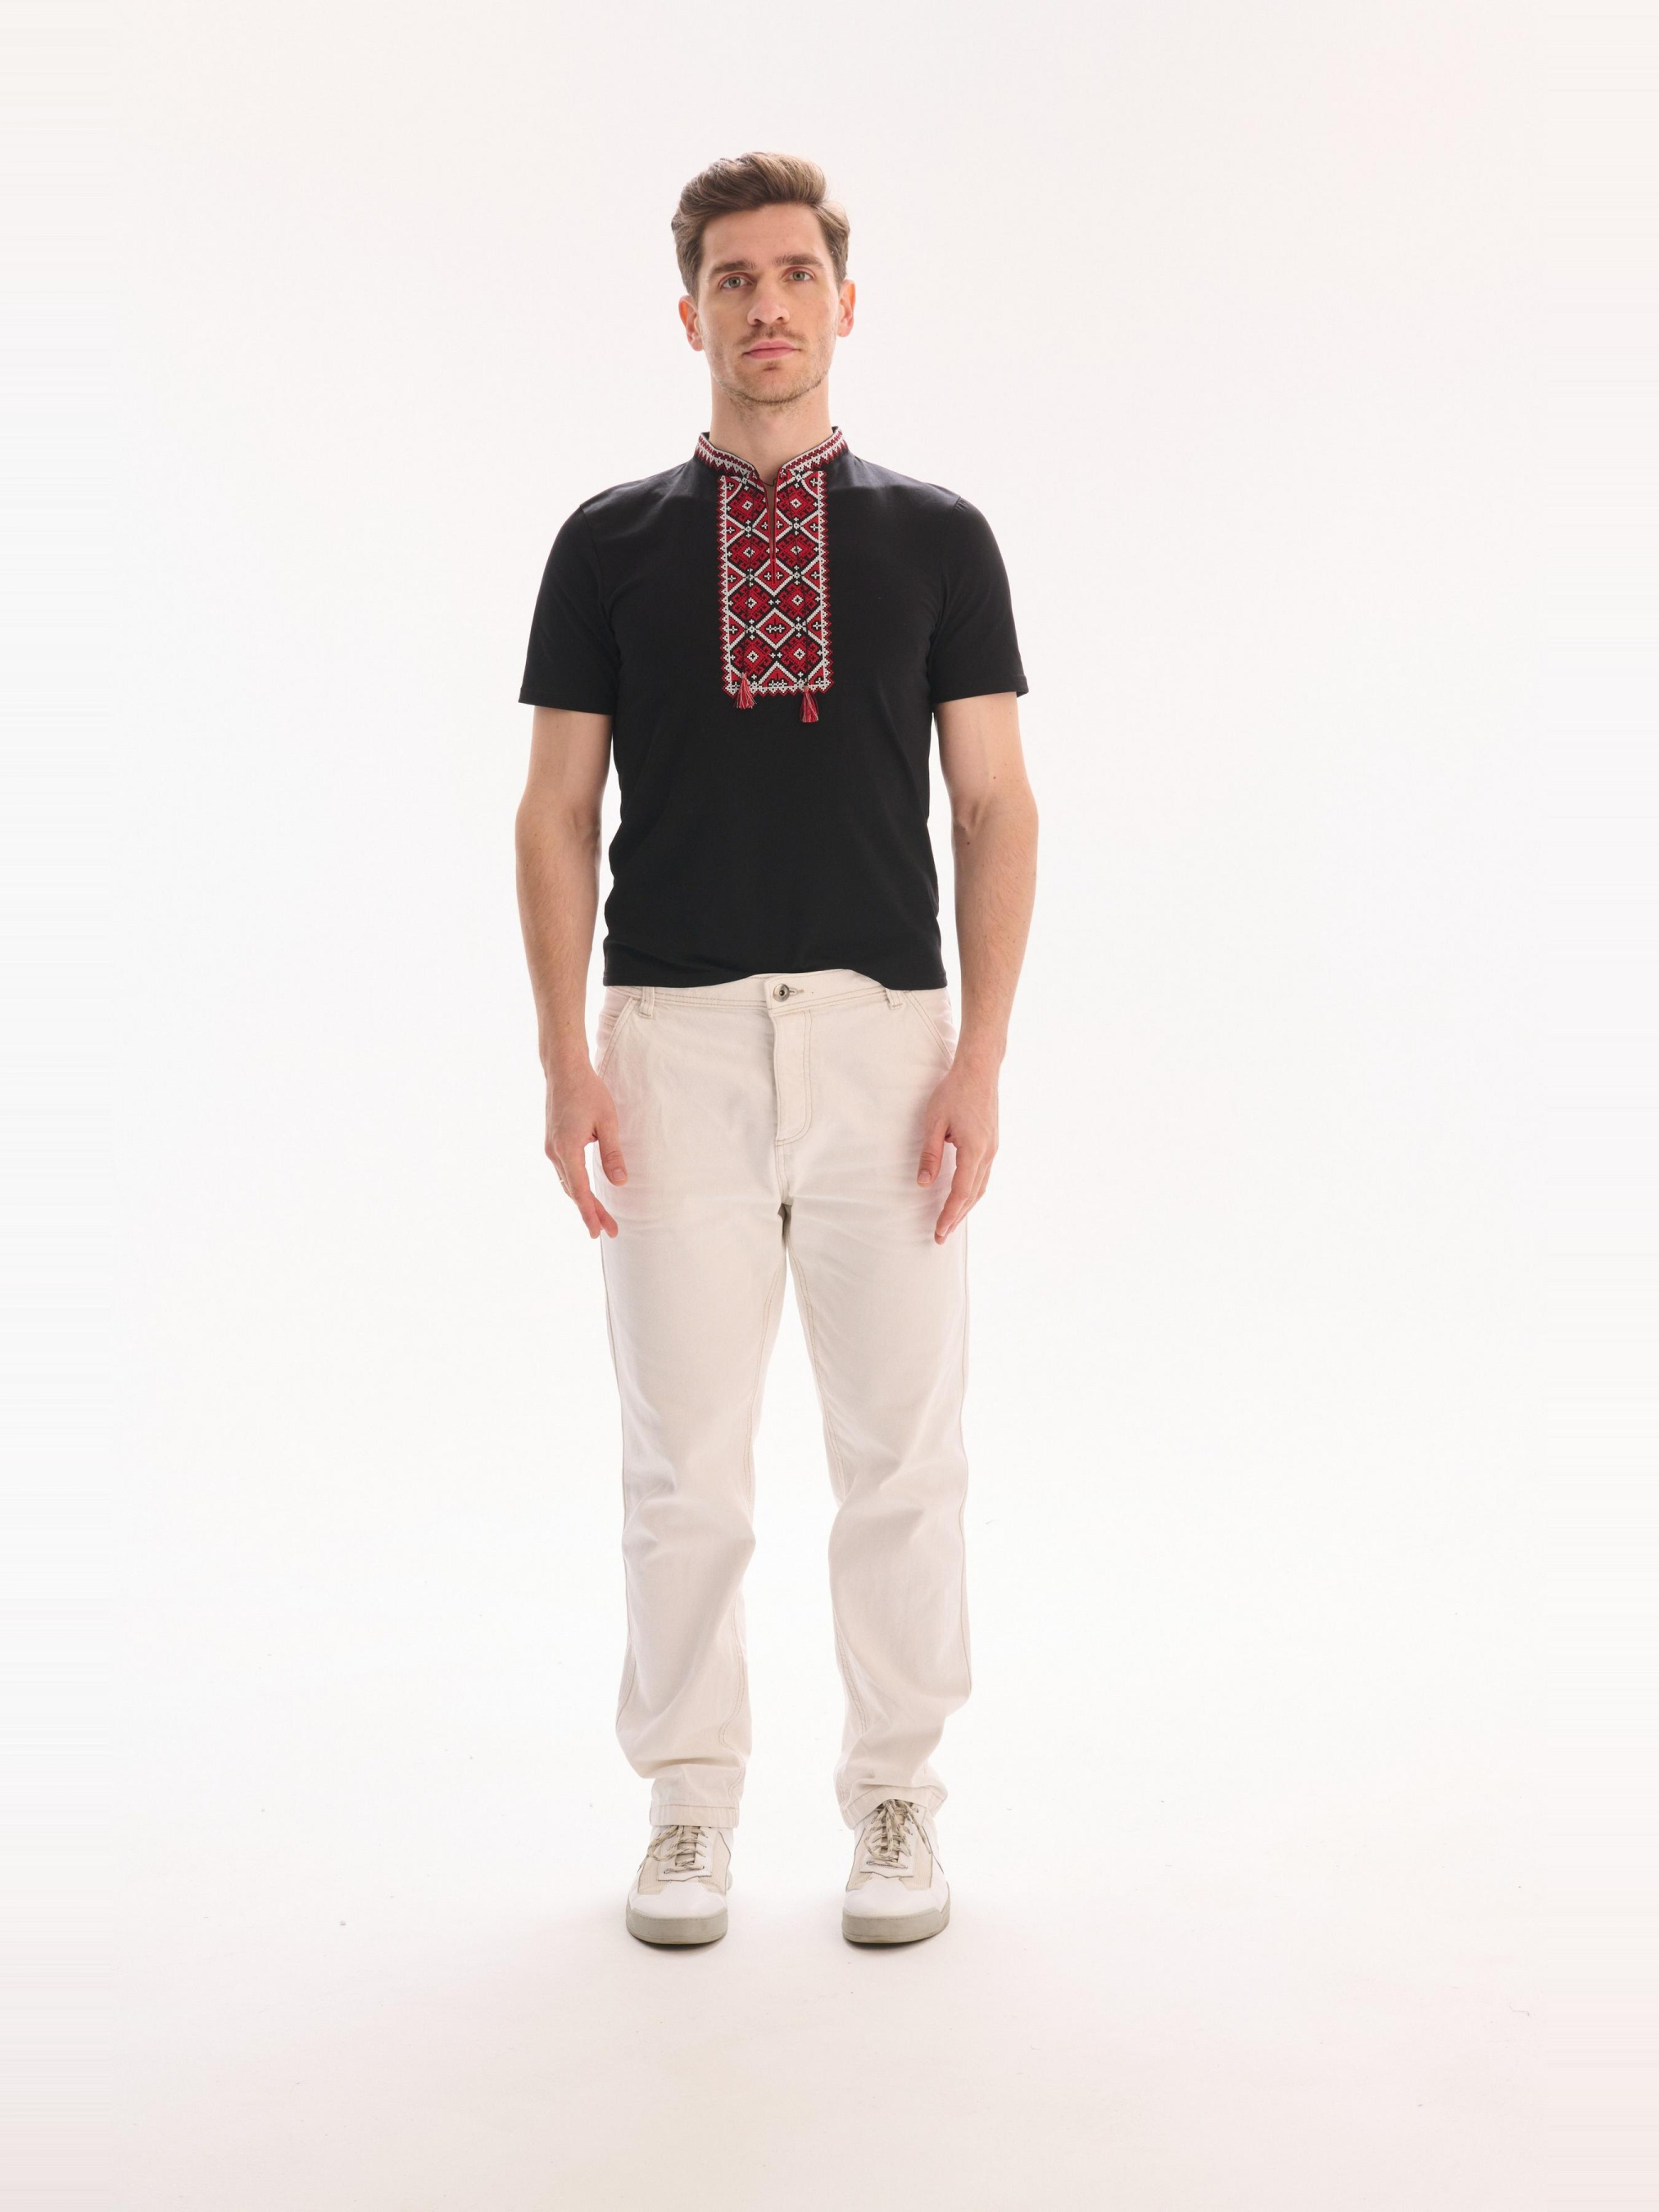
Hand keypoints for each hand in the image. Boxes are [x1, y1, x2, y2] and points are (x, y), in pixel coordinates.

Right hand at [545, 1062, 627, 1237]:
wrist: (564, 1070)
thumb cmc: (588, 1092)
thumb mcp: (608, 1122)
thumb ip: (612, 1154)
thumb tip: (620, 1183)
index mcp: (567, 1149)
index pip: (580, 1191)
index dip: (590, 1213)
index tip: (598, 1232)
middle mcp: (555, 1152)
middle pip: (574, 1191)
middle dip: (591, 1212)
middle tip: (608, 1231)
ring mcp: (551, 1148)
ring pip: (568, 1183)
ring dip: (584, 1201)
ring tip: (601, 1217)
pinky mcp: (553, 1143)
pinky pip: (565, 1172)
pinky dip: (576, 1186)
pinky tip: (587, 1193)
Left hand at [917, 1055, 998, 1242]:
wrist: (979, 1070)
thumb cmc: (954, 1091)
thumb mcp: (934, 1122)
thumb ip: (930, 1154)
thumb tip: (923, 1183)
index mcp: (975, 1149)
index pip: (962, 1192)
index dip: (950, 1214)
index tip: (939, 1231)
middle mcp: (988, 1153)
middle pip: (974, 1195)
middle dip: (957, 1217)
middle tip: (941, 1236)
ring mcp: (993, 1148)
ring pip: (981, 1187)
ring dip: (966, 1207)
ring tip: (951, 1222)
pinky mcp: (992, 1143)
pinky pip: (983, 1175)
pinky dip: (973, 1192)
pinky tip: (963, 1197)